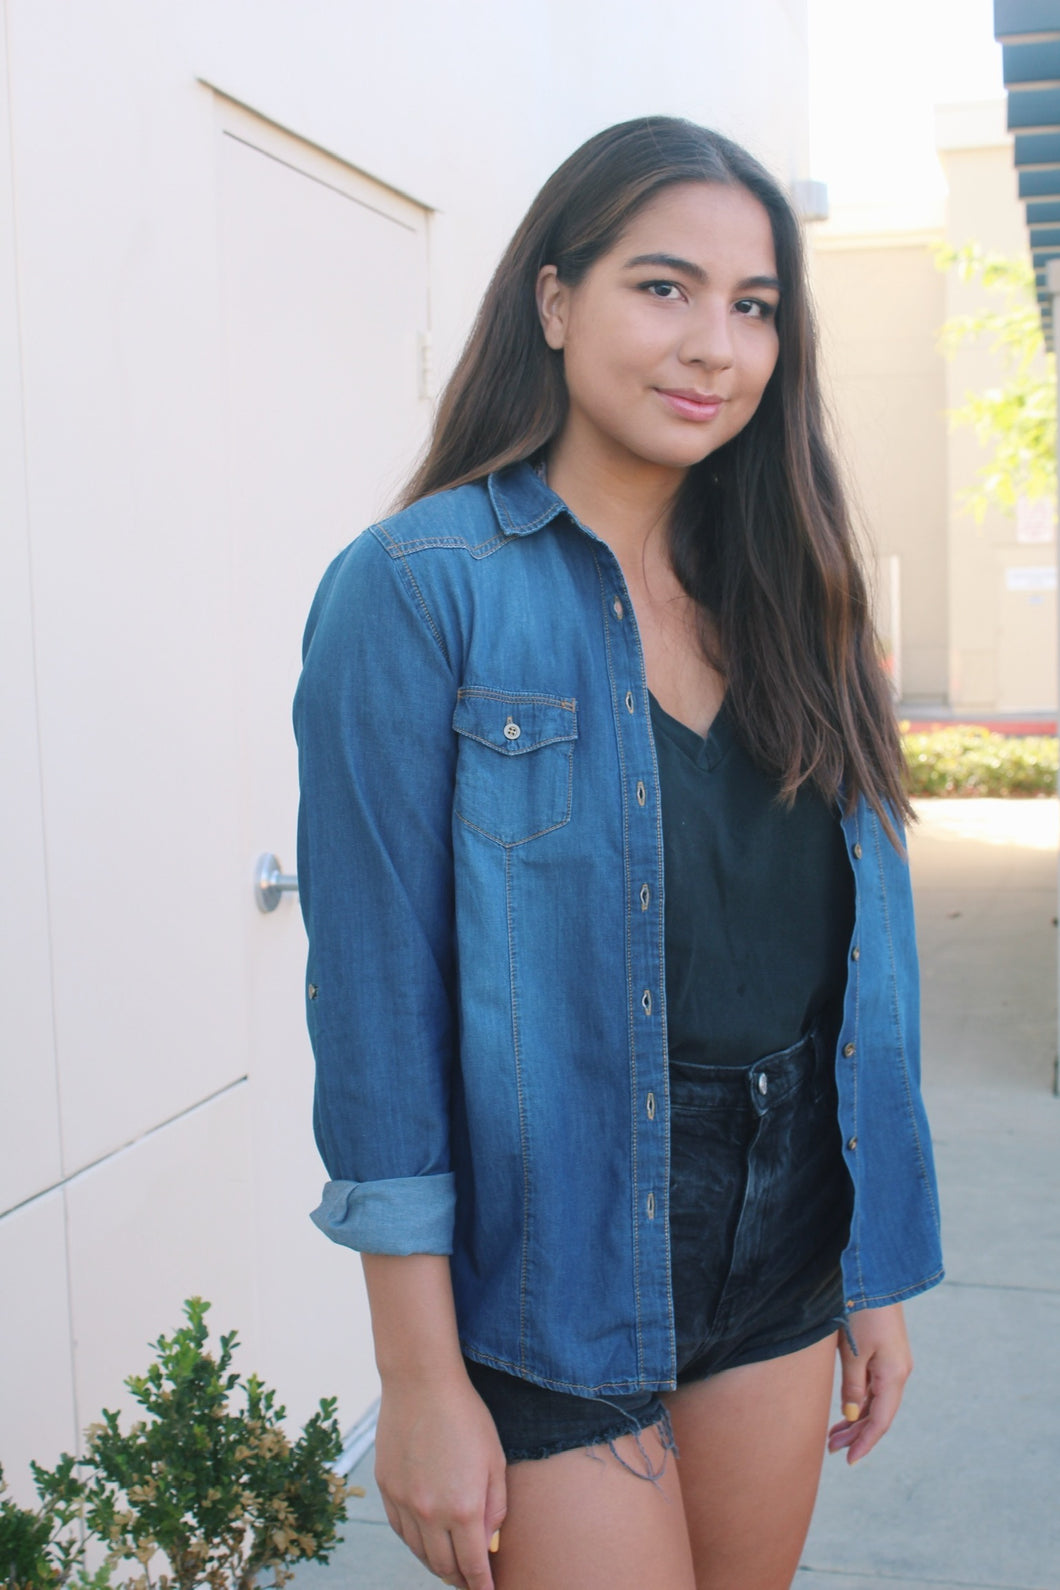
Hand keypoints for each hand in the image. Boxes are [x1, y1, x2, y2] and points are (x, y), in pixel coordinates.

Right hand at [374, 1369, 506, 1588]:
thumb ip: (495, 1507)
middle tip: (470, 1581)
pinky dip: (415, 1542)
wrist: (421, 1383)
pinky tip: (425, 1539)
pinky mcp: (386, 1489)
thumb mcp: (495, 1460)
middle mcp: (431, 1513)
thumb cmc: (466, 1417)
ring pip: (419, 1552)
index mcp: (464, 1508)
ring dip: (436, 1564)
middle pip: (444, 1566)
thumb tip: (489, 1542)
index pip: (472, 1566)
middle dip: (459, 1578)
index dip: (481, 1585)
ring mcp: (404, 1503)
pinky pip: (400, 1531)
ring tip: (449, 1564)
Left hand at [827, 1301, 912, 1464]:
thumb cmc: (862, 1313)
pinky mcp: (887, 1354)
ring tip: (833, 1435)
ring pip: (876, 1402)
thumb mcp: (853, 1351)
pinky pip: (875, 1386)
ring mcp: (894, 1363)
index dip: (865, 1443)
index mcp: (894, 1376)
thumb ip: (853, 1386)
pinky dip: (860, 1401)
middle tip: (830, 1448)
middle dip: (856, 1434)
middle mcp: (899, 1373)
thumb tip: (852, 1415)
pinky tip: (846, 1409)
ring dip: (856, 1419)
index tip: (849, 1461)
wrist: (877, 1278)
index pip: (881, 1421)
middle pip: (879, 1414)